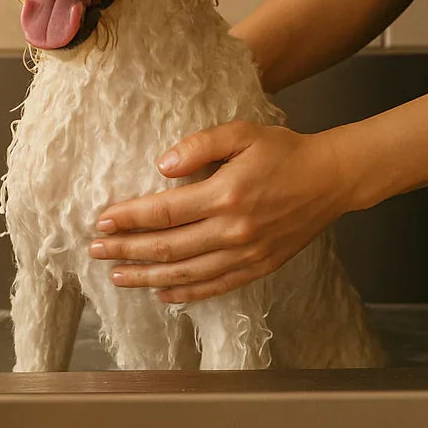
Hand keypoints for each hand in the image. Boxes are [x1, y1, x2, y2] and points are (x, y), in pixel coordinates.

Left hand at [87, 121, 352, 302]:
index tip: (102, 220)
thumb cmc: (283, 150)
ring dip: (148, 276)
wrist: (332, 178)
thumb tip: (162, 165)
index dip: (130, 218)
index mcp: (226, 195)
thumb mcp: (241, 133)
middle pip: (169, 247)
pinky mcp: (260, 266)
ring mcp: (248, 253)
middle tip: (95, 250)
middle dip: (127, 250)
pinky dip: (187, 293)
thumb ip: (199, 145)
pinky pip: (217, 285)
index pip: (164, 212)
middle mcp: (235, 230)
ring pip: (188, 272)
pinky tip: (162, 293)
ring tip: (117, 276)